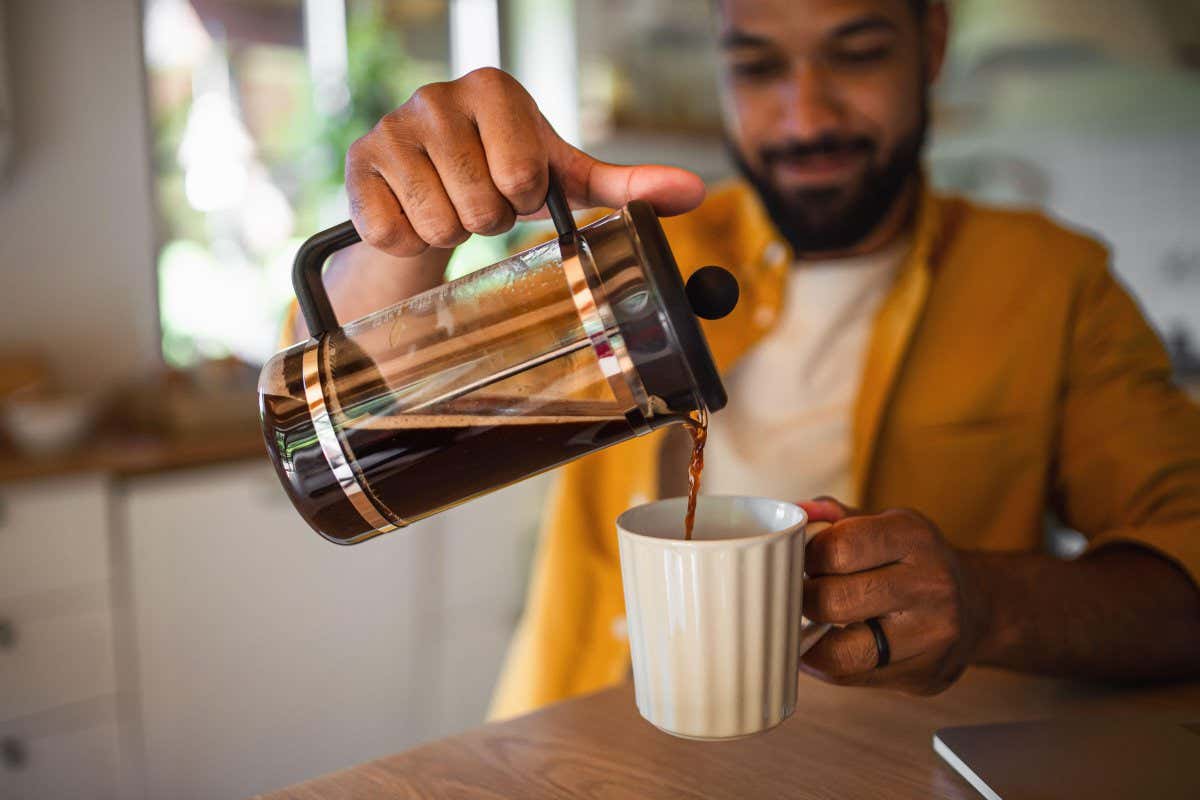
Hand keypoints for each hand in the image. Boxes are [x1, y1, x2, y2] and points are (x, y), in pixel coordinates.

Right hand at [345, 67, 705, 255]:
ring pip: (439, 225)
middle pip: (483, 207)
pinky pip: (393, 234)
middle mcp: (437, 97)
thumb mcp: (561, 176)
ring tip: (447, 205)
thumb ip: (624, 186)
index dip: (524, 199)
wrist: (425, 182)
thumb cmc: (500, 171)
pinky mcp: (358, 166)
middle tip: (479, 199)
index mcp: (494, 89)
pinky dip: (408, 242)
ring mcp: (391, 129)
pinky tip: (410, 213)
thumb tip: (693, 192)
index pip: (525, 177)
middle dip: (488, 220)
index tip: (515, 185)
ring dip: (450, 232)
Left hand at [797, 497, 989, 694]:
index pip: (837, 548)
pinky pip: (853, 678)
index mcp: (914, 536)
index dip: (805, 558)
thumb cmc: (909, 562)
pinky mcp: (926, 674)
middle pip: (834, 601)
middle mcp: (930, 584)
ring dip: (811, 640)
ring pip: (842, 652)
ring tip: (808, 624)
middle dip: (804, 600)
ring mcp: (933, 634)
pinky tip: (825, 648)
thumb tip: (795, 511)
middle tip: (801, 596)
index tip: (801, 563)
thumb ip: (834, 517)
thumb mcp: (882, 524)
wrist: (976, 607)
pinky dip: (826, 665)